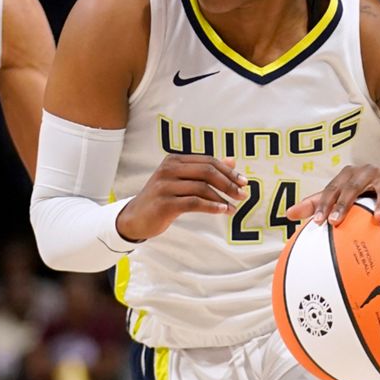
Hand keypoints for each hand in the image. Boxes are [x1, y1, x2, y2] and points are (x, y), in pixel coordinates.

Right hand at [116, 154, 245, 241]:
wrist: (135, 218)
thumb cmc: (162, 198)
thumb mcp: (182, 181)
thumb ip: (205, 170)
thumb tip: (232, 160)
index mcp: (174, 161)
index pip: (208, 161)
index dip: (228, 171)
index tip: (244, 182)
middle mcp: (168, 169)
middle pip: (207, 171)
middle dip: (228, 183)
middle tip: (243, 195)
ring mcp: (165, 186)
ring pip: (202, 187)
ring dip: (222, 198)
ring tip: (233, 207)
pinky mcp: (164, 203)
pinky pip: (194, 202)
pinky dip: (211, 206)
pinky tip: (222, 211)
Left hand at [285, 164, 379, 225]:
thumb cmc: (361, 192)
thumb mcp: (339, 194)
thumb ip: (315, 204)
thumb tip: (288, 215)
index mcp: (347, 176)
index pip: (332, 189)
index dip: (324, 204)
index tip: (319, 223)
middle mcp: (366, 173)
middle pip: (353, 187)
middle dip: (344, 204)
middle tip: (336, 221)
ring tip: (379, 219)